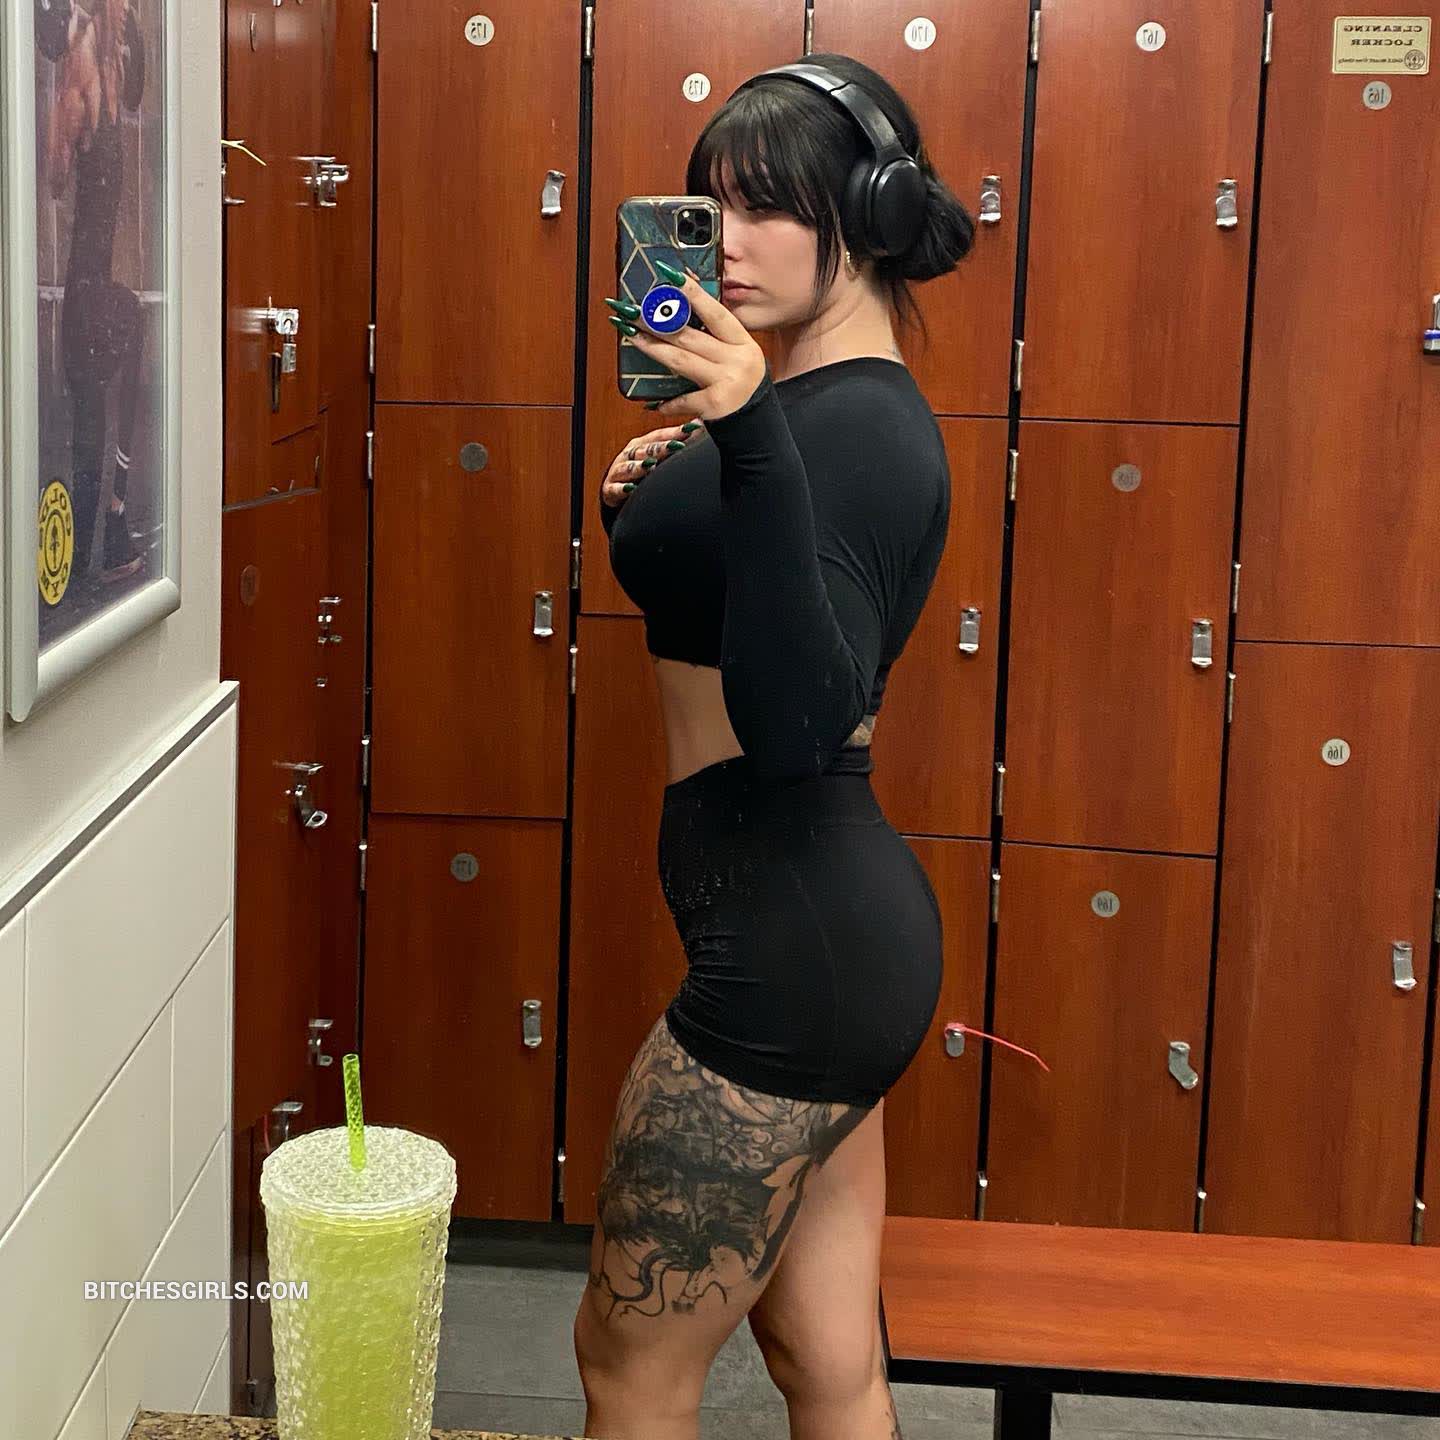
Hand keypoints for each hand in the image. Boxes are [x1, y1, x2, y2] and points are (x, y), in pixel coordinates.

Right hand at [599, 420, 703, 510]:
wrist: (614, 492)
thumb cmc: (639, 472)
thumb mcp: (656, 457)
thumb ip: (675, 443)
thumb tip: (699, 426)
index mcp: (640, 444)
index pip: (658, 436)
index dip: (674, 432)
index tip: (692, 429)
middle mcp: (628, 455)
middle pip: (645, 450)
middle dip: (660, 448)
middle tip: (676, 445)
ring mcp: (618, 471)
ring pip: (628, 467)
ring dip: (639, 466)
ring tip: (651, 465)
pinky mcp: (610, 490)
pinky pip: (615, 489)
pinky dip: (622, 489)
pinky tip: (631, 489)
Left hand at [620, 263, 766, 422]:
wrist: (758, 426)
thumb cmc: (742, 386)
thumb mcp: (738, 356)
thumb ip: (716, 336)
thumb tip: (680, 309)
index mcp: (743, 342)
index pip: (716, 313)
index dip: (694, 294)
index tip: (671, 276)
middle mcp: (737, 359)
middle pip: (690, 335)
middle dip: (657, 322)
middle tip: (632, 311)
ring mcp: (726, 382)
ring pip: (680, 360)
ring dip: (652, 347)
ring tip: (631, 336)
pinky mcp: (715, 405)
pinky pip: (683, 399)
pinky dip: (667, 402)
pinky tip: (652, 402)